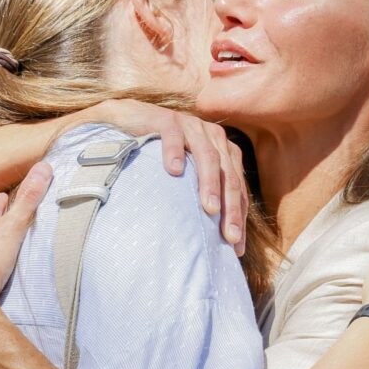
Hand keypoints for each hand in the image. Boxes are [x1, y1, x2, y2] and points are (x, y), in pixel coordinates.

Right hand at [91, 99, 247, 255]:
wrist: (128, 121)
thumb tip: (213, 237)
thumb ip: (201, 194)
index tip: (237, 248)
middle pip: (228, 175)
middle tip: (230, 236)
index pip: (236, 187)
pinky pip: (173, 136)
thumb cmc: (158, 155)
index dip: (239, 217)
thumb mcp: (186, 176)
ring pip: (207, 156)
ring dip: (209, 184)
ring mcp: (191, 126)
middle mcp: (212, 137)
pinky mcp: (166, 120)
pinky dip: (175, 152)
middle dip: (231, 207)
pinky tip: (174, 171)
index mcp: (223, 151)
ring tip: (210, 209)